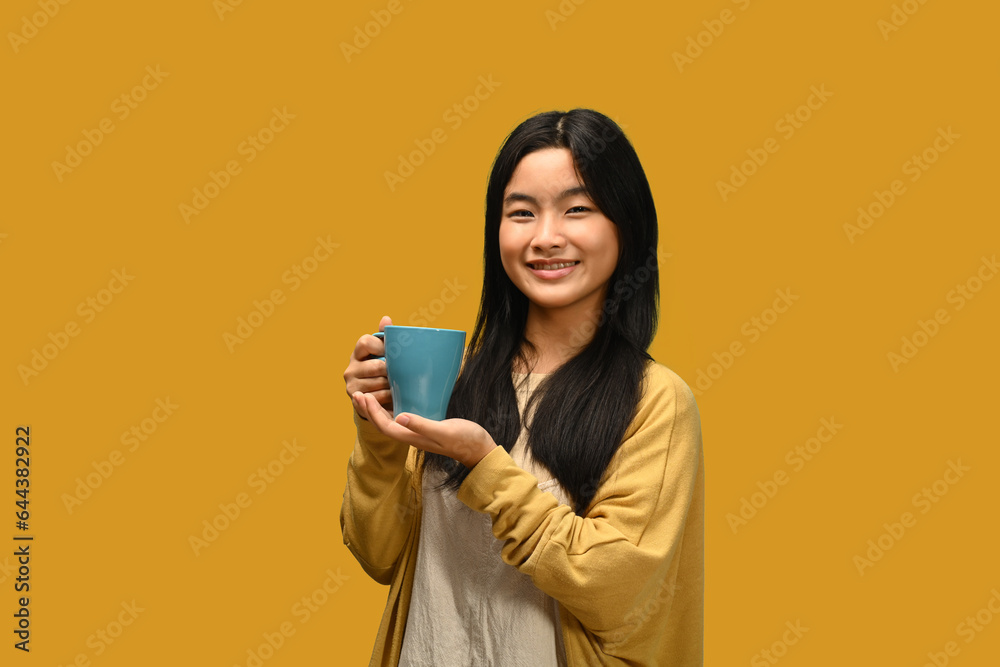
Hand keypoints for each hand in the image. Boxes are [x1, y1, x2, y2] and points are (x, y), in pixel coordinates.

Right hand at [345, 315, 392, 418]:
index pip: (366, 342)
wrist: (376, 399)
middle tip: (403, 372)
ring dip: (392, 384)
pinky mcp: (357, 400)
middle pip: (376, 366)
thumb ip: (386, 338)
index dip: (382, 346)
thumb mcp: (384, 354)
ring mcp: (351, 385)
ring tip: (400, 384)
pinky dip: (389, 396)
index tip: (393, 352)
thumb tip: (386, 318)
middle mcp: (350, 368)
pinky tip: (395, 395)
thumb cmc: (384, 370)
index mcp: (357, 352)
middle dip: (392, 370)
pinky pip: (378, 396)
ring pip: (379, 382)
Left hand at [353, 393, 496, 468]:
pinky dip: (391, 408)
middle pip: (383, 425)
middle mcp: (412, 436)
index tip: (363, 396)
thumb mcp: (444, 430)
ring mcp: (418, 433)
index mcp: (414, 438)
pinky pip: (401, 419)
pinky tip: (393, 399)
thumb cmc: (465, 440)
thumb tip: (399, 416)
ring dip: (377, 410)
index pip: (385, 426)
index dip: (371, 413)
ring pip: (390, 422)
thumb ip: (422, 425)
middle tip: (356, 393)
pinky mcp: (425, 427)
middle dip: (368, 410)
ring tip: (368, 396)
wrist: (480, 449)